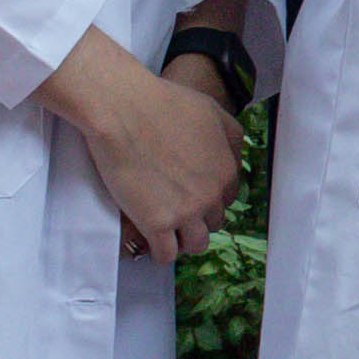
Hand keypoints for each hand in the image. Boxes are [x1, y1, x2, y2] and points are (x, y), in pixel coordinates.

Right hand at [46, 31, 242, 261]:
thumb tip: (234, 159)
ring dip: (184, 241)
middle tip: (175, 210)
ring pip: (196, 244)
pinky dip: (160, 253)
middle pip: (213, 222)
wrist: (124, 110)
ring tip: (167, 232)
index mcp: (226, 170)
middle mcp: (211, 194)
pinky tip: (151, 241)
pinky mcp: (157, 223)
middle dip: (197, 217)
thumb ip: (230, 138)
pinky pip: (167, 255)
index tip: (192, 195)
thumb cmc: (163, 103)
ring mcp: (185, 212)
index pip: (227, 199)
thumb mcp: (212, 111)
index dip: (209, 197)